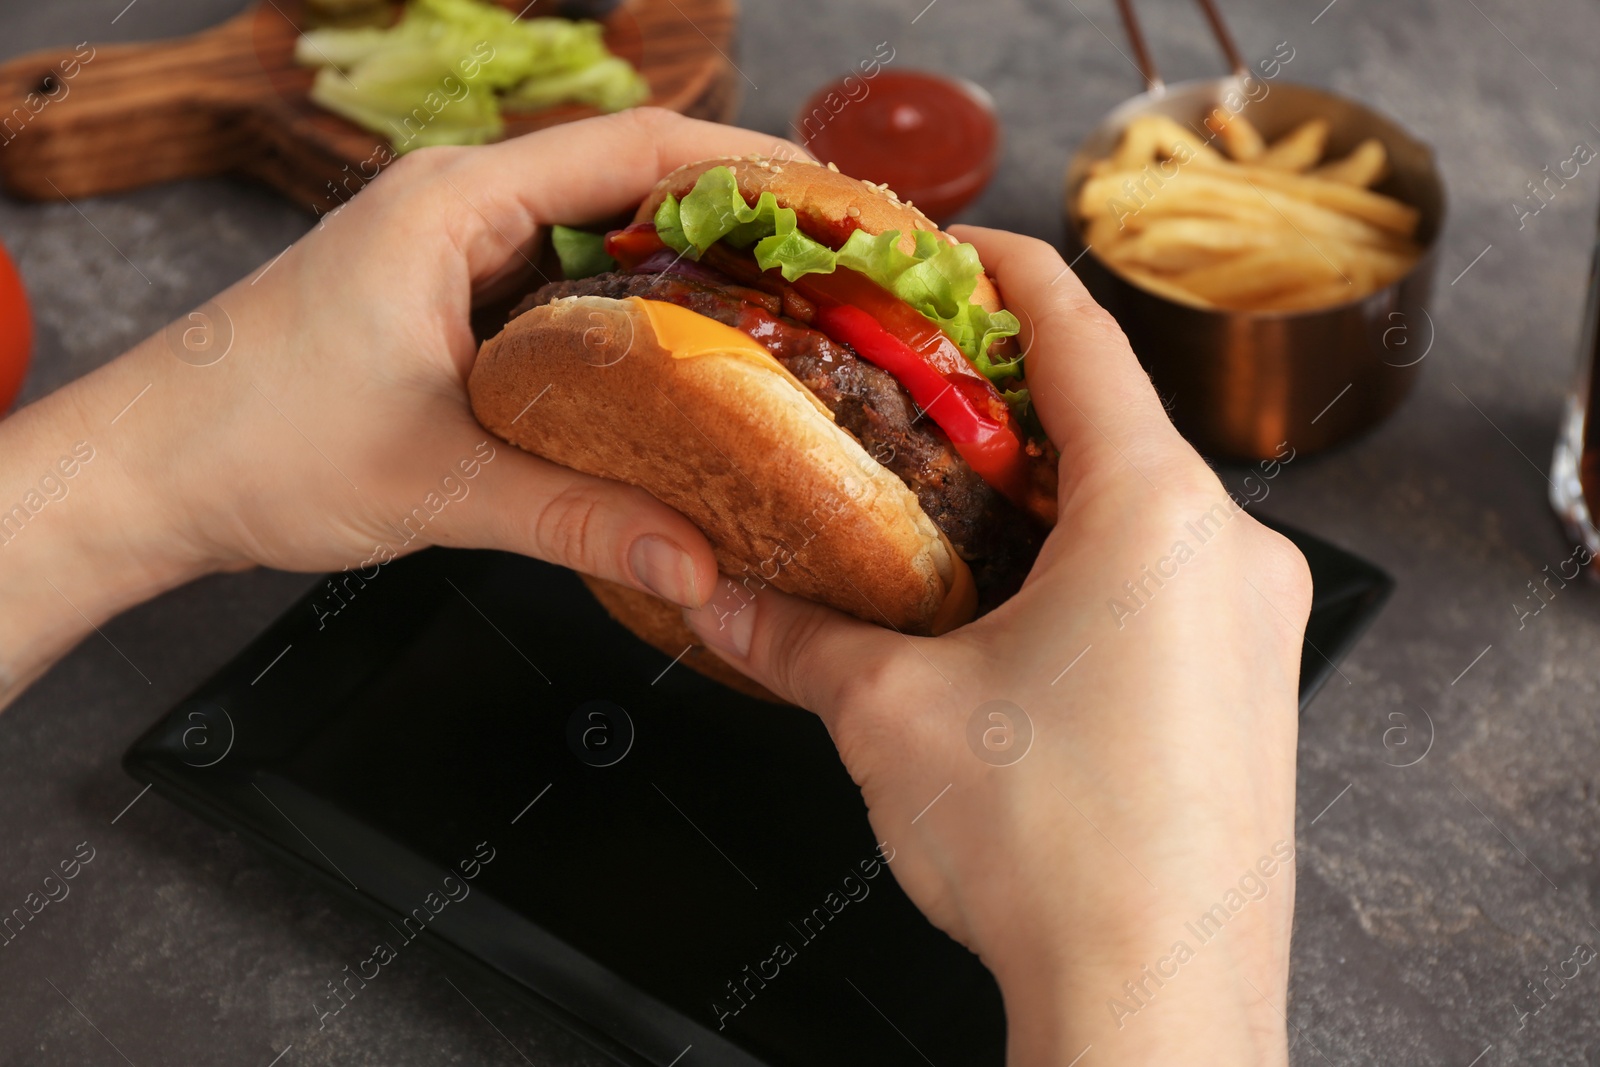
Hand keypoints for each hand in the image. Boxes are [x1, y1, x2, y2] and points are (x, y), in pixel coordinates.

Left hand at [0, 109, 792, 702]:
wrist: (145, 475)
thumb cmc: (252, 447)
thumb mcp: (438, 484)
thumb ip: (580, 517)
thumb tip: (698, 559)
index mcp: (455, 203)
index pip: (641, 149)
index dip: (753, 167)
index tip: (836, 202)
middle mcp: (457, 205)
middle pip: (633, 180)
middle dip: (740, 218)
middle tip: (834, 273)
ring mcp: (448, 249)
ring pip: (600, 233)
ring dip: (688, 265)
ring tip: (785, 314)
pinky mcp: (442, 298)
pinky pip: (563, 281)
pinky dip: (631, 307)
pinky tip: (683, 361)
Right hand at [684, 229, 1312, 1064]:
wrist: (1155, 1004)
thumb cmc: (1054, 856)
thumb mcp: (891, 716)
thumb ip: (791, 636)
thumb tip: (715, 600)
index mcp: (1154, 514)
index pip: (1079, 332)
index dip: (1005, 269)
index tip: (949, 246)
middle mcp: (1231, 549)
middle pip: (1114, 414)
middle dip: (1006, 390)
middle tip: (912, 385)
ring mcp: (1256, 620)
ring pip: (1143, 499)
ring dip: (1048, 481)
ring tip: (945, 494)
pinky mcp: (1252, 681)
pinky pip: (1172, 572)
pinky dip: (1092, 554)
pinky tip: (1012, 598)